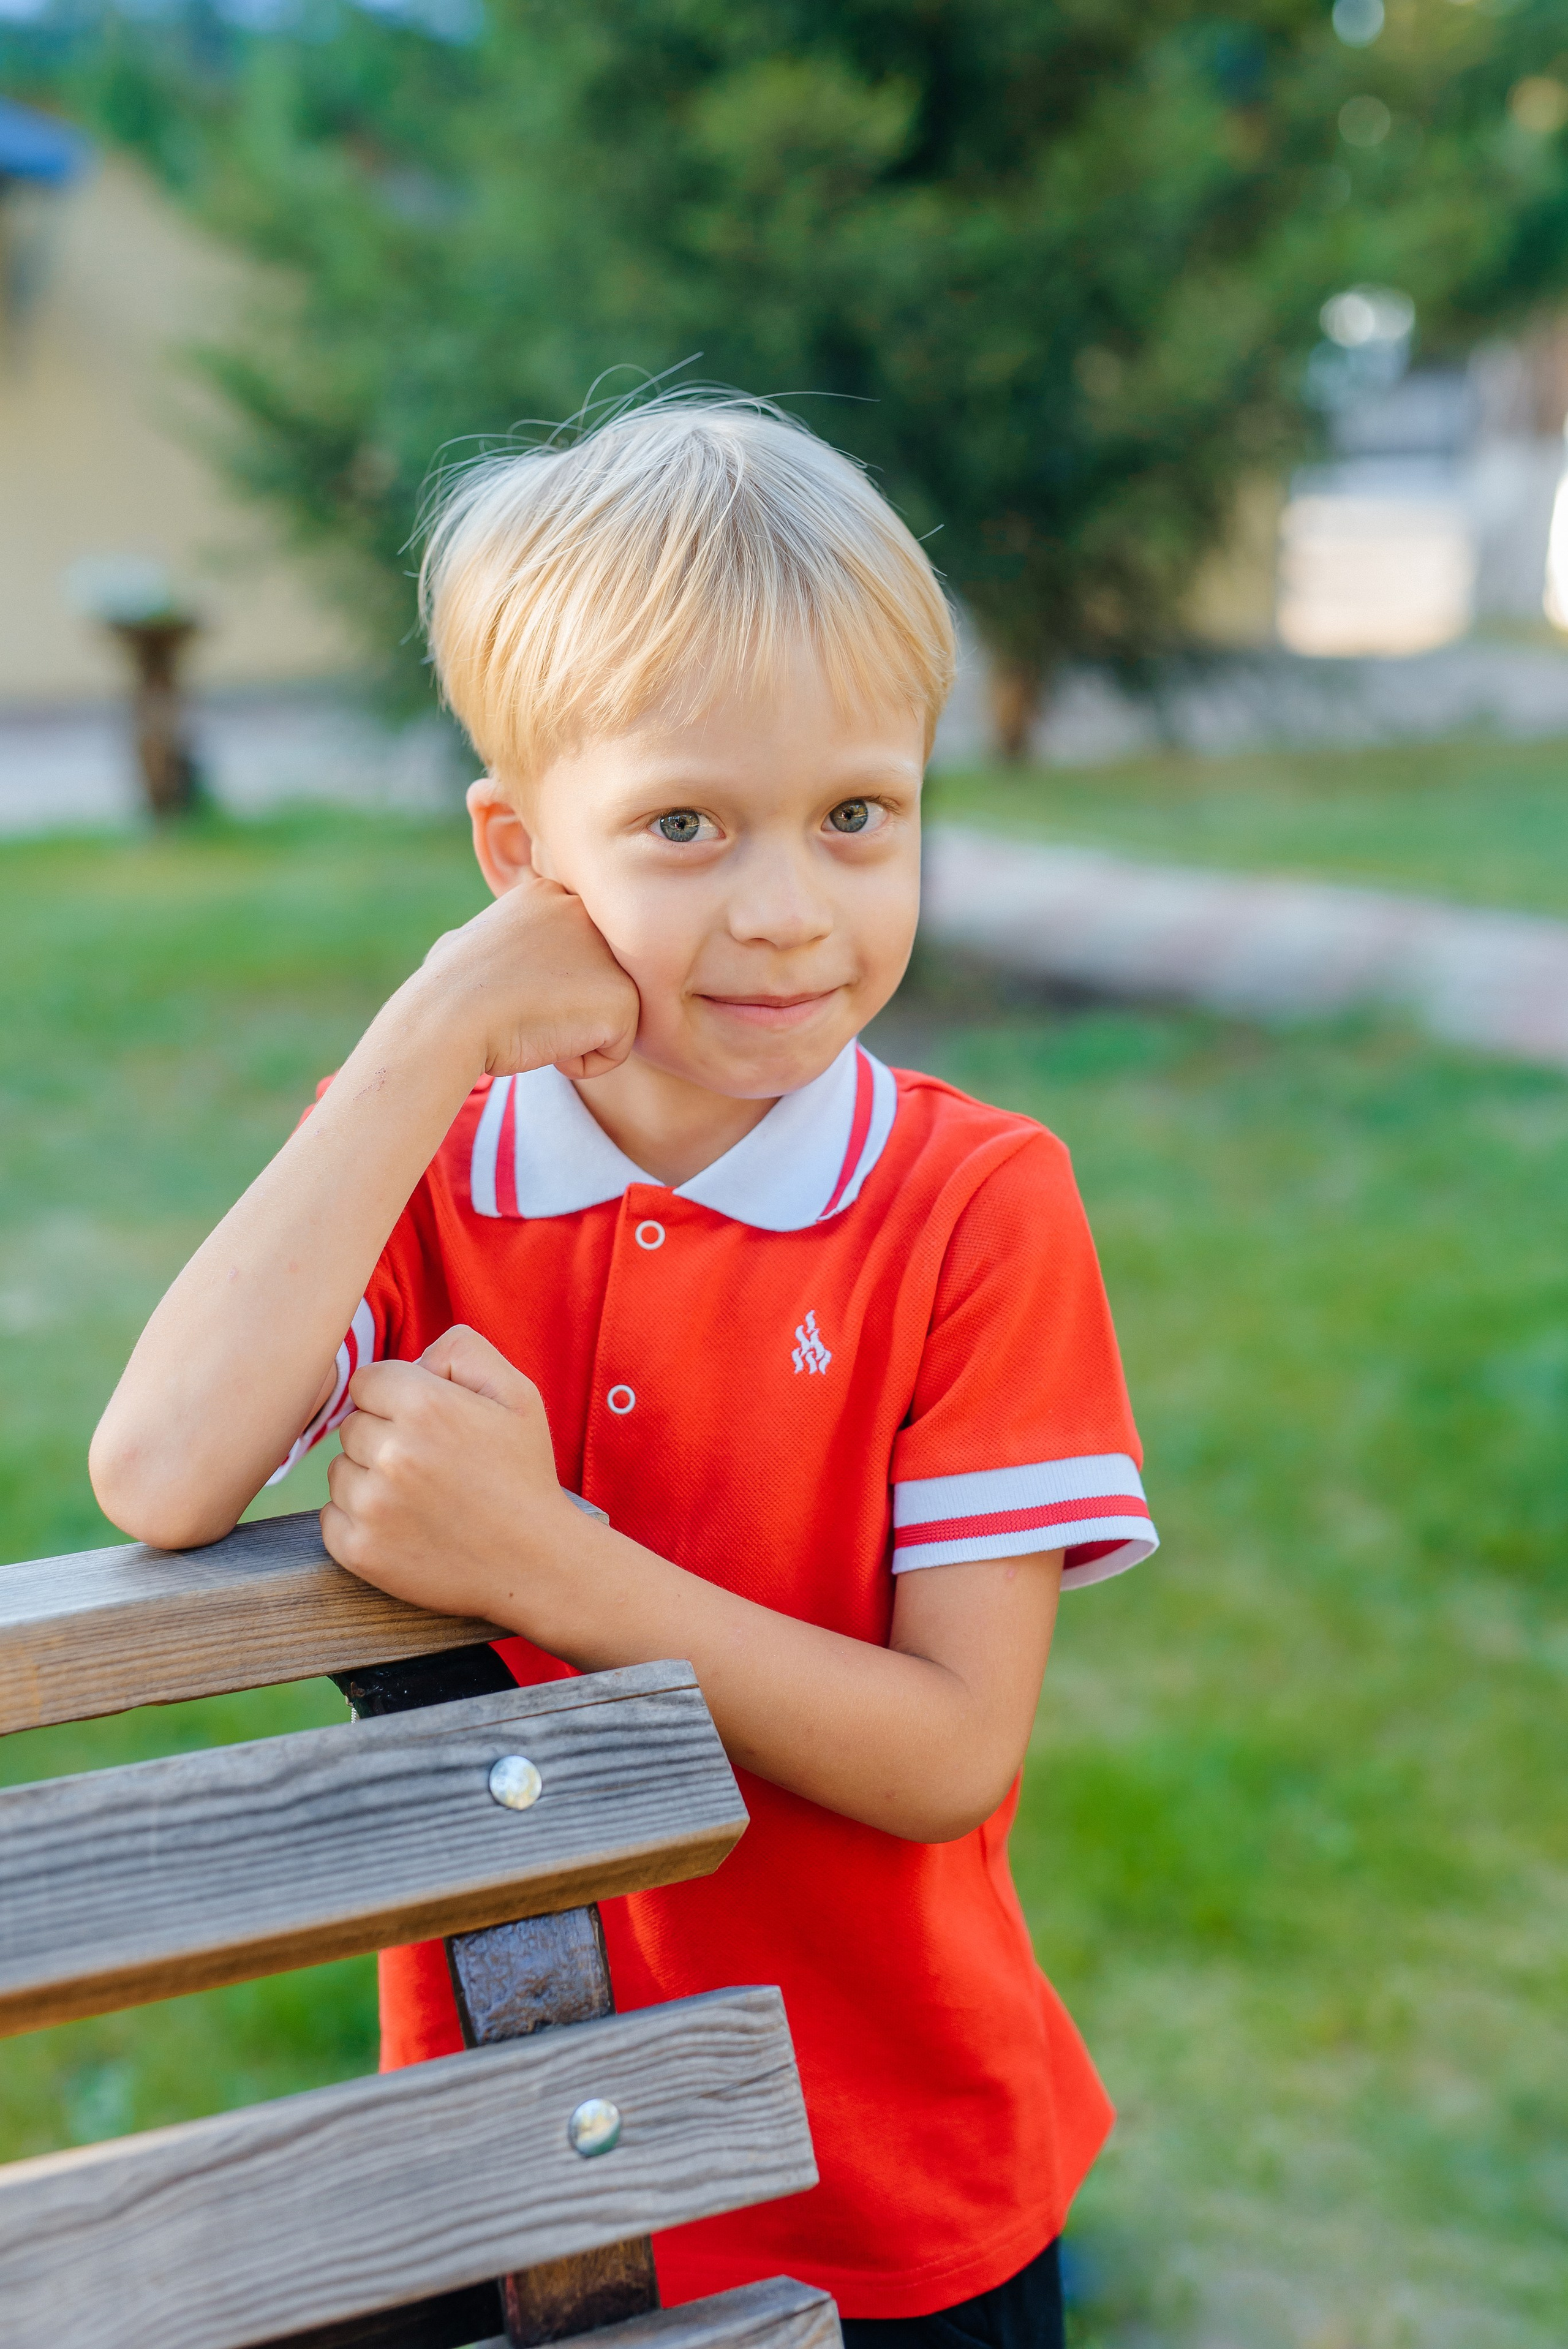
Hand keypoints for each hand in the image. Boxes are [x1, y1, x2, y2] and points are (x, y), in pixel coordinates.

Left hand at [321, 1325, 581, 1623]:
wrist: (535, 1563)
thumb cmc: (524, 1474)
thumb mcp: (517, 1393)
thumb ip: (463, 1350)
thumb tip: (414, 1360)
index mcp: (425, 1406)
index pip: (366, 1381)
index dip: (395, 1399)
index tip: (425, 1425)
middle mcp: (392, 1454)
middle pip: (351, 1426)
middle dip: (382, 1437)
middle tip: (428, 1464)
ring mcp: (372, 1506)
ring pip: (338, 1471)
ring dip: (368, 1478)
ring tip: (418, 1497)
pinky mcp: (359, 1551)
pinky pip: (331, 1516)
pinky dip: (357, 1520)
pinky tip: (401, 1525)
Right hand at [412, 871, 639, 1080]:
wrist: (450, 1016)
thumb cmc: (445, 989)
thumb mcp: (468, 941)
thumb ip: (501, 939)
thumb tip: (479, 947)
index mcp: (548, 893)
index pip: (568, 955)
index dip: (536, 987)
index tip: (505, 990)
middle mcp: (587, 912)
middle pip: (591, 982)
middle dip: (561, 1007)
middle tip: (520, 1009)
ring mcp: (610, 952)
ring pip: (605, 1015)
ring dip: (570, 1034)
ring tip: (531, 1023)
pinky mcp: (624, 996)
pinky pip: (616, 1049)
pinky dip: (580, 1062)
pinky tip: (545, 1042)